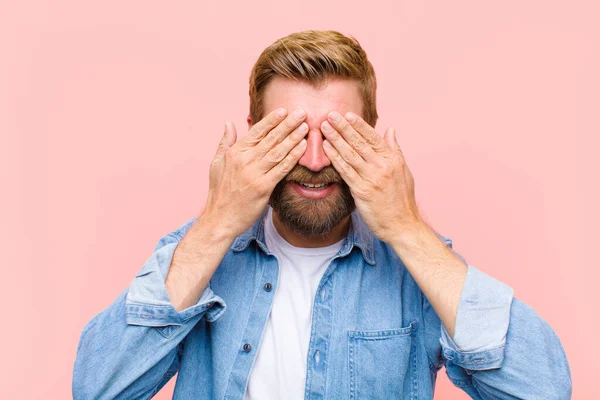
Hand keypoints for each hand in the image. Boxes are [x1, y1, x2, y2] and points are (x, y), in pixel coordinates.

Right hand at [199, 108, 308, 238]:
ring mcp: (254, 174)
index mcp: (234, 153)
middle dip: (288, 124)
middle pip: (271, 138)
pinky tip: (302, 148)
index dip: (271, 120)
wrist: (220, 219)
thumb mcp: (216, 163)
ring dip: (294, 138)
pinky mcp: (263, 187)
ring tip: (306, 127)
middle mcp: (244, 160)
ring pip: (278, 151)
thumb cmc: (219, 192)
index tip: (284, 110)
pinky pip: (281, 169)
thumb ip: (225, 142)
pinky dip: (293, 157)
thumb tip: (229, 123)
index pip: (256, 131)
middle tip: (302, 113)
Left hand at [320, 111, 423, 242]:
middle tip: (330, 114)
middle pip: (359, 143)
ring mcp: (372, 178)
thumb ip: (394, 149)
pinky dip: (335, 158)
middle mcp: (383, 166)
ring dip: (335, 139)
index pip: (373, 137)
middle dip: (343, 127)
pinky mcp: (362, 191)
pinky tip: (326, 148)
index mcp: (393, 159)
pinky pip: (345, 171)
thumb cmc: (402, 200)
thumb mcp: (404, 171)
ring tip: (324, 127)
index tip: (347, 114)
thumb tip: (390, 129)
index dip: (359, 125)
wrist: (403, 225)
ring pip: (350, 154)